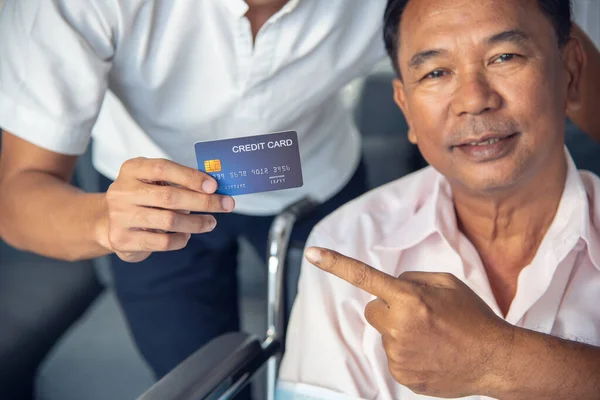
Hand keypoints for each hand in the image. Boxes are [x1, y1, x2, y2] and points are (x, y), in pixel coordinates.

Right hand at [100, 157, 233, 262]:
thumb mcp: (154, 181)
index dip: (190, 176)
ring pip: (169, 220)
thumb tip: (214, 187)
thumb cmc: (142, 198)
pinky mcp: (123, 239)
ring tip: (211, 222)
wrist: (107, 222)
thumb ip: (179, 181)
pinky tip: (187, 234)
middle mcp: (122, 191)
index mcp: (132, 169)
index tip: (214, 185)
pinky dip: (181, 238)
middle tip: (226, 205)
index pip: (163, 168)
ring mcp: (121, 216)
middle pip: (170, 196)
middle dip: (203, 201)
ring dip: (197, 222)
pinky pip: (162, 241)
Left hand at [305, 247, 513, 397]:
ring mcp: (399, 354)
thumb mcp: (447, 283)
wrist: (496, 360)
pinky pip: (392, 356)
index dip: (335, 264)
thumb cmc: (474, 317)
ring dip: (399, 332)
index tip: (312, 254)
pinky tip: (431, 353)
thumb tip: (390, 284)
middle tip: (419, 314)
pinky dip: (406, 353)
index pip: (364, 276)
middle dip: (388, 308)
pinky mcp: (402, 375)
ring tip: (433, 336)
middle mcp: (399, 326)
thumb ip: (412, 279)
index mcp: (410, 298)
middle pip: (373, 310)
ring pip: (384, 334)